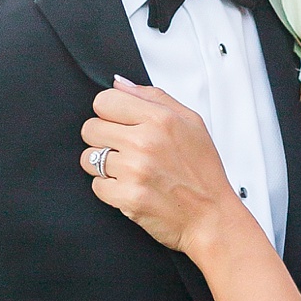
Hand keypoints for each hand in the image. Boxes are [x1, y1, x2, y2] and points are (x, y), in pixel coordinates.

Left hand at [81, 80, 244, 255]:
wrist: (211, 216)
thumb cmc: (203, 171)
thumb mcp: (190, 122)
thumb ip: (152, 97)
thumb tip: (119, 83)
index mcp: (160, 119)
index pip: (104, 101)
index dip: (110, 113)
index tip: (120, 123)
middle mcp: (145, 142)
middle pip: (90, 128)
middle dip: (104, 138)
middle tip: (125, 149)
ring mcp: (134, 171)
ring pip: (89, 158)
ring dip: (104, 165)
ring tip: (129, 170)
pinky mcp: (127, 197)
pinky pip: (96, 185)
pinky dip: (110, 189)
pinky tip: (131, 187)